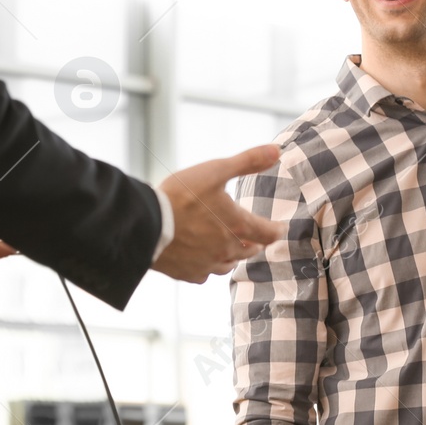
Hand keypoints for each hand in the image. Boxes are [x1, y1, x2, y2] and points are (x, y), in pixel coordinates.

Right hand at [152, 145, 286, 282]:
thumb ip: (248, 161)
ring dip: (233, 256)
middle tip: (255, 239)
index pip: (268, 233)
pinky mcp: (187, 273)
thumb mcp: (216, 170)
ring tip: (231, 249)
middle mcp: (226, 249)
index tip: (280, 229)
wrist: (146, 225)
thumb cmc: (181, 196)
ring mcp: (207, 264)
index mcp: (237, 226)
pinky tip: (202, 260)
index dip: (276, 230)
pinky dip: (207, 267)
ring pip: (228, 264)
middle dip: (254, 243)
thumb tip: (277, 150)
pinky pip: (204, 274)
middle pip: (249, 251)